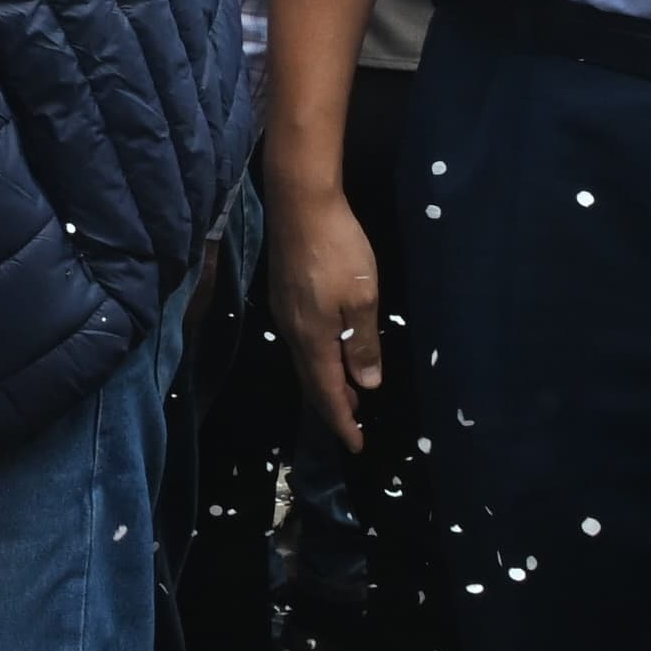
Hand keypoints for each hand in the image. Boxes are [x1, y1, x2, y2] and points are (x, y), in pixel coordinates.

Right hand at [268, 186, 383, 451]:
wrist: (300, 204)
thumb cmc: (338, 251)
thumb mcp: (362, 299)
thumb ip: (363, 345)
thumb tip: (365, 386)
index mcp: (313, 338)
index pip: (327, 392)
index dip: (342, 421)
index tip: (356, 445)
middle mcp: (293, 331)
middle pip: (311, 380)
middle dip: (332, 406)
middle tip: (353, 427)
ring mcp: (285, 312)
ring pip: (305, 361)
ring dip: (325, 383)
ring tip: (346, 396)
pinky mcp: (284, 295)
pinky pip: (302, 342)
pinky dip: (318, 360)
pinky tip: (330, 354)